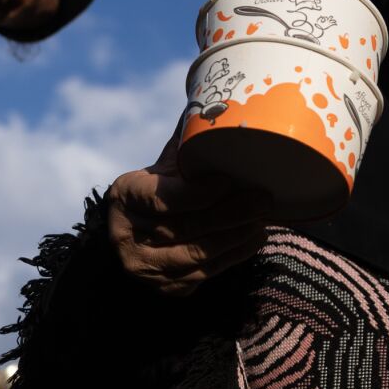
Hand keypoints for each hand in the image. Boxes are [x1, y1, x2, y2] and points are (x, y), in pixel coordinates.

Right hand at [108, 137, 272, 295]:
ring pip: (198, 255)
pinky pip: (205, 274)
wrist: (138, 234)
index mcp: (125, 196)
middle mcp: (127, 236)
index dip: (198, 193)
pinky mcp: (165, 288)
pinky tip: (253, 240)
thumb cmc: (159, 190)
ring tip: (263, 220)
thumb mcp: (164, 166)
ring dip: (236, 237)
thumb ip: (187, 141)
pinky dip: (233, 257)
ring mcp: (144, 268)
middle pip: (187, 228)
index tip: (229, 181)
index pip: (163, 199)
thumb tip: (218, 100)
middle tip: (263, 199)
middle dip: (231, 214)